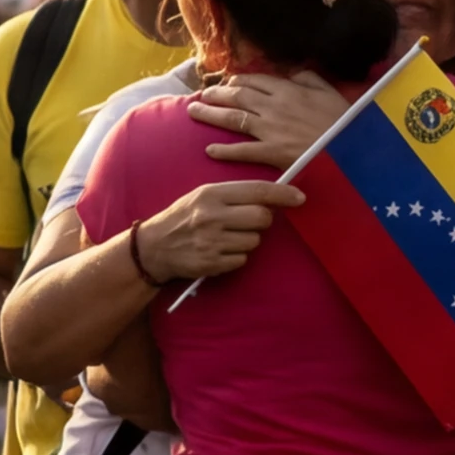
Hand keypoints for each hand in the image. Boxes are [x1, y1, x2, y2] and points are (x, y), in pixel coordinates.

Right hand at [134, 180, 304, 284]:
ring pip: (254, 241)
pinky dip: (236, 257)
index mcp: (212, 194)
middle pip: (261, 218)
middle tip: (248, 221)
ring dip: (247, 240)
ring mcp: (212, 242)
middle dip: (262, 221)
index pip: (257, 191)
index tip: (300, 197)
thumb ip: (233, 195)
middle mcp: (212, 216)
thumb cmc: (183, 217)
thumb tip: (270, 197)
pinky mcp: (211, 263)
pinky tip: (220, 251)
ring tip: (227, 237)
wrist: (154, 247)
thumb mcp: (202, 196)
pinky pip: (242, 260)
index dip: (283, 194)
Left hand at [186, 72, 342, 169]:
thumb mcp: (329, 91)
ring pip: (234, 118)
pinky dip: (225, 150)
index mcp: (289, 89)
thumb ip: (308, 78)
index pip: (255, 80)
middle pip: (238, 96)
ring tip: (194, 112)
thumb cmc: (344, 121)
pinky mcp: (273, 153)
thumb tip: (290, 73)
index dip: (237, 80)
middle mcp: (275, 106)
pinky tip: (210, 150)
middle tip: (201, 94)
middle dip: (216, 94)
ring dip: (211, 114)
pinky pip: (244, 150)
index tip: (226, 82)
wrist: (352, 149)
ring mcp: (272, 130)